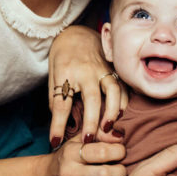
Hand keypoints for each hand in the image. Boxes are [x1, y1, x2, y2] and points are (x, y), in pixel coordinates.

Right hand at [38, 138, 126, 175]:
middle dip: (120, 171)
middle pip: (106, 174)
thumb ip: (99, 134)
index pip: (102, 152)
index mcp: (70, 153)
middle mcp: (69, 174)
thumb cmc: (67, 157)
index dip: (118, 151)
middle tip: (121, 168)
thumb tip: (119, 135)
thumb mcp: (78, 141)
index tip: (120, 152)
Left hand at [48, 26, 127, 147]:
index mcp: (65, 72)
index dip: (57, 124)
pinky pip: (123, 87)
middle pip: (91, 98)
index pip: (60, 102)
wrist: (76, 34)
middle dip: (91, 121)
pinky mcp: (114, 69)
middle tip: (88, 140)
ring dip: (112, 111)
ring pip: (113, 90)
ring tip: (108, 129)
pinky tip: (120, 115)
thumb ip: (55, 99)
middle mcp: (86, 70)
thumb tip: (58, 125)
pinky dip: (123, 102)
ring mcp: (103, 68)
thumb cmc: (62, 58)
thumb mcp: (52, 76)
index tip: (55, 141)